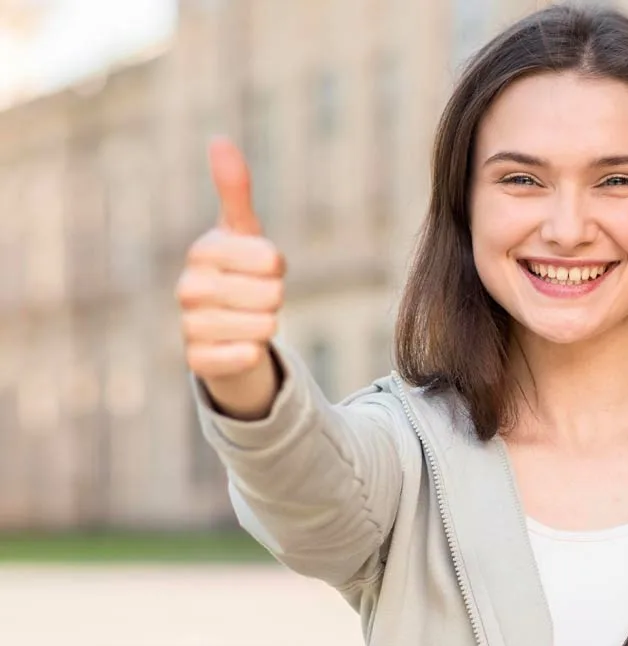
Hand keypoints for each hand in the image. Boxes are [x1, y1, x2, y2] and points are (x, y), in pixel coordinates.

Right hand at [176, 137, 284, 419]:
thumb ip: (234, 190)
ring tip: (249, 322)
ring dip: (268, 327)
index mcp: (203, 251)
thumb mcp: (241, 233)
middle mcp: (188, 288)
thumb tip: (218, 140)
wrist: (225, 333)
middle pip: (271, 294)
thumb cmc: (238, 275)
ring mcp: (190, 325)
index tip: (263, 269)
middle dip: (274, 300)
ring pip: (264, 327)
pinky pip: (244, 357)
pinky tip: (245, 349)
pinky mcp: (198, 362)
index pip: (270, 259)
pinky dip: (253, 355)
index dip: (277, 267)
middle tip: (256, 300)